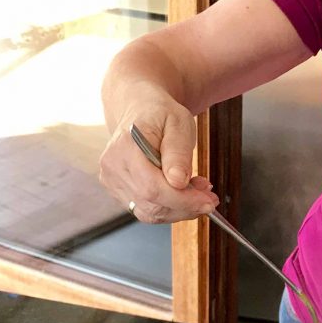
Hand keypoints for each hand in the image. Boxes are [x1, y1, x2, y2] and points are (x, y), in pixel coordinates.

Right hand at [99, 99, 219, 222]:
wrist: (141, 110)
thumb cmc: (160, 114)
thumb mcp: (179, 123)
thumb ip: (178, 152)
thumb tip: (178, 182)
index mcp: (125, 147)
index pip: (152, 188)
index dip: (183, 200)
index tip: (208, 202)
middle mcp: (113, 167)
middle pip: (151, 204)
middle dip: (186, 206)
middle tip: (209, 197)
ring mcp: (112, 181)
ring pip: (149, 212)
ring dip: (179, 208)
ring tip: (198, 190)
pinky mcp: (118, 191)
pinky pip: (146, 210)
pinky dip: (169, 207)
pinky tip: (182, 192)